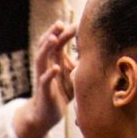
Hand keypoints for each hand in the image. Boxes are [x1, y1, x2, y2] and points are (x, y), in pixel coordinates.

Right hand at [17, 22, 74, 137]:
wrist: (47, 114)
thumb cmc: (61, 93)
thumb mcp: (72, 75)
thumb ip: (78, 63)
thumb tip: (95, 51)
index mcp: (53, 61)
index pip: (57, 43)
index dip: (64, 33)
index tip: (75, 24)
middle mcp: (46, 66)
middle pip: (46, 46)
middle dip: (53, 33)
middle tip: (61, 23)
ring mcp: (43, 77)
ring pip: (41, 59)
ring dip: (47, 48)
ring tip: (54, 38)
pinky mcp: (44, 91)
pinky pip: (44, 80)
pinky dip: (50, 73)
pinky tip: (56, 68)